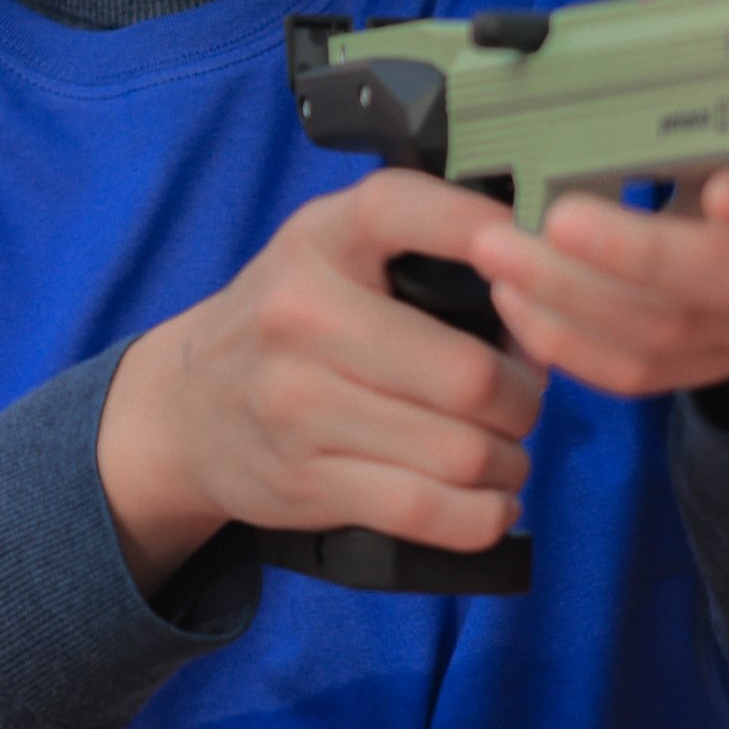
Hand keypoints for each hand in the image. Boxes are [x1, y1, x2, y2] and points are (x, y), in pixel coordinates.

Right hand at [97, 170, 546, 593]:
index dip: (492, 237)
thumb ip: (423, 241)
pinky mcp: (304, 480)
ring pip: (459, 452)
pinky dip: (482, 515)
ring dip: (510, 462)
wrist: (185, 408)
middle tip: (525, 398)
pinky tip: (490, 501)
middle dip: (525, 397)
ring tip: (507, 452)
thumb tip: (543, 280)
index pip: (407, 212)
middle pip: (469, 374)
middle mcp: (301, 313)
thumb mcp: (331, 247)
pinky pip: (426, 511)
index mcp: (322, 238)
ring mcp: (297, 403)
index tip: (540, 270)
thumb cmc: (289, 320)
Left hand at [465, 109, 728, 431]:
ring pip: (664, 332)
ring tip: (500, 252)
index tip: (724, 187)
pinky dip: (568, 343)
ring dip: (573, 297)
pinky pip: (634, 373)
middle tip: (554, 217)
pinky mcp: (702, 362)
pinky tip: (515, 301)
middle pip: (722, 278)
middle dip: (633, 252)